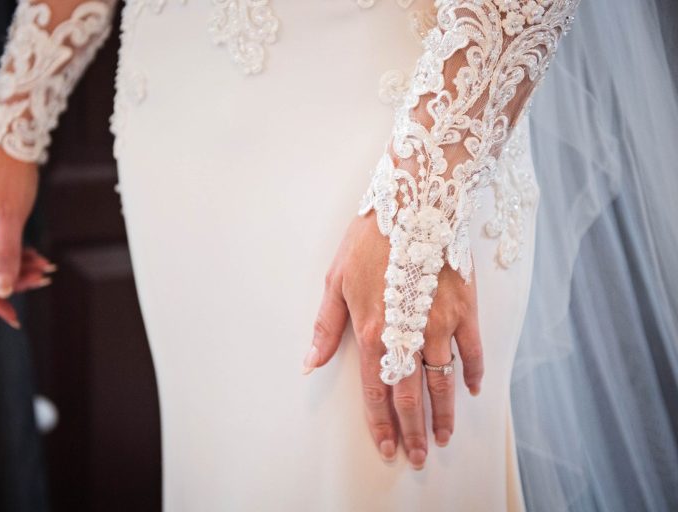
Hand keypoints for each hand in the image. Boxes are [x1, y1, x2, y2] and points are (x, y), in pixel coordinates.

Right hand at [0, 147, 54, 328]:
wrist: (16, 141)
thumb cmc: (12, 174)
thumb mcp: (13, 216)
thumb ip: (7, 254)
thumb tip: (2, 288)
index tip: (13, 317)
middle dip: (15, 281)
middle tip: (44, 281)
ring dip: (22, 268)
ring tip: (48, 269)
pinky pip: (5, 245)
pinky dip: (22, 254)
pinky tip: (41, 257)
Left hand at [303, 212, 483, 469]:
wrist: (414, 203)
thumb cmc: (370, 239)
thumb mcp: (335, 280)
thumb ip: (326, 327)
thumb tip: (310, 362)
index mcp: (372, 330)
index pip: (376, 391)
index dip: (382, 423)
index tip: (388, 447)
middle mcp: (407, 334)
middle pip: (411, 394)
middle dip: (415, 429)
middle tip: (420, 455)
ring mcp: (439, 323)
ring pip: (443, 380)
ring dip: (445, 412)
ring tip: (445, 434)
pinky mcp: (464, 308)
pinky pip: (471, 350)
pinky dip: (472, 372)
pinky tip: (470, 389)